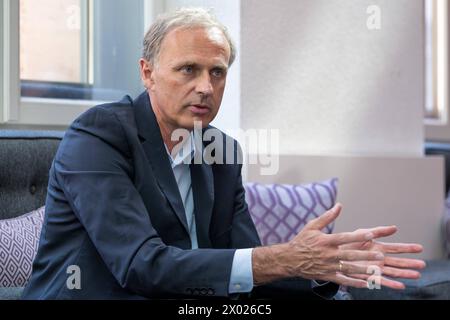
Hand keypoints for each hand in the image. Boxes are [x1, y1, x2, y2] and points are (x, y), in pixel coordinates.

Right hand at [253, 203, 391, 287]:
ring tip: (377, 269)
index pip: (344, 238)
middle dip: (365, 256)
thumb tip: (339, 206)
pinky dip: (354, 282)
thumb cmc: (302, 241)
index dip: (357, 237)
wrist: (290, 259)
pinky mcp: (327, 275)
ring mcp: (328, 266)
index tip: (371, 235)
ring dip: (363, 269)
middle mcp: (328, 254)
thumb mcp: (312, 226)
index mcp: (325, 241)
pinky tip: (366, 283)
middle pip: (349, 255)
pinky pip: (342, 280)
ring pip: (348, 268)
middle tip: (380, 255)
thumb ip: (327, 216)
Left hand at [338, 226, 425, 288]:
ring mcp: (375, 268)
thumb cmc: (348, 241)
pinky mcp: (368, 276)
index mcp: (379, 248)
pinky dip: (391, 283)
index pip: (396, 248)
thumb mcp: (363, 233)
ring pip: (393, 271)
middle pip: (398, 261)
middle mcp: (379, 259)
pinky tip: (400, 286)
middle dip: (410, 263)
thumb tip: (395, 228)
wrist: (335, 253)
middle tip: (422, 265)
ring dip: (404, 274)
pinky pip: (381, 280)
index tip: (420, 248)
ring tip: (416, 275)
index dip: (408, 248)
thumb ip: (379, 231)